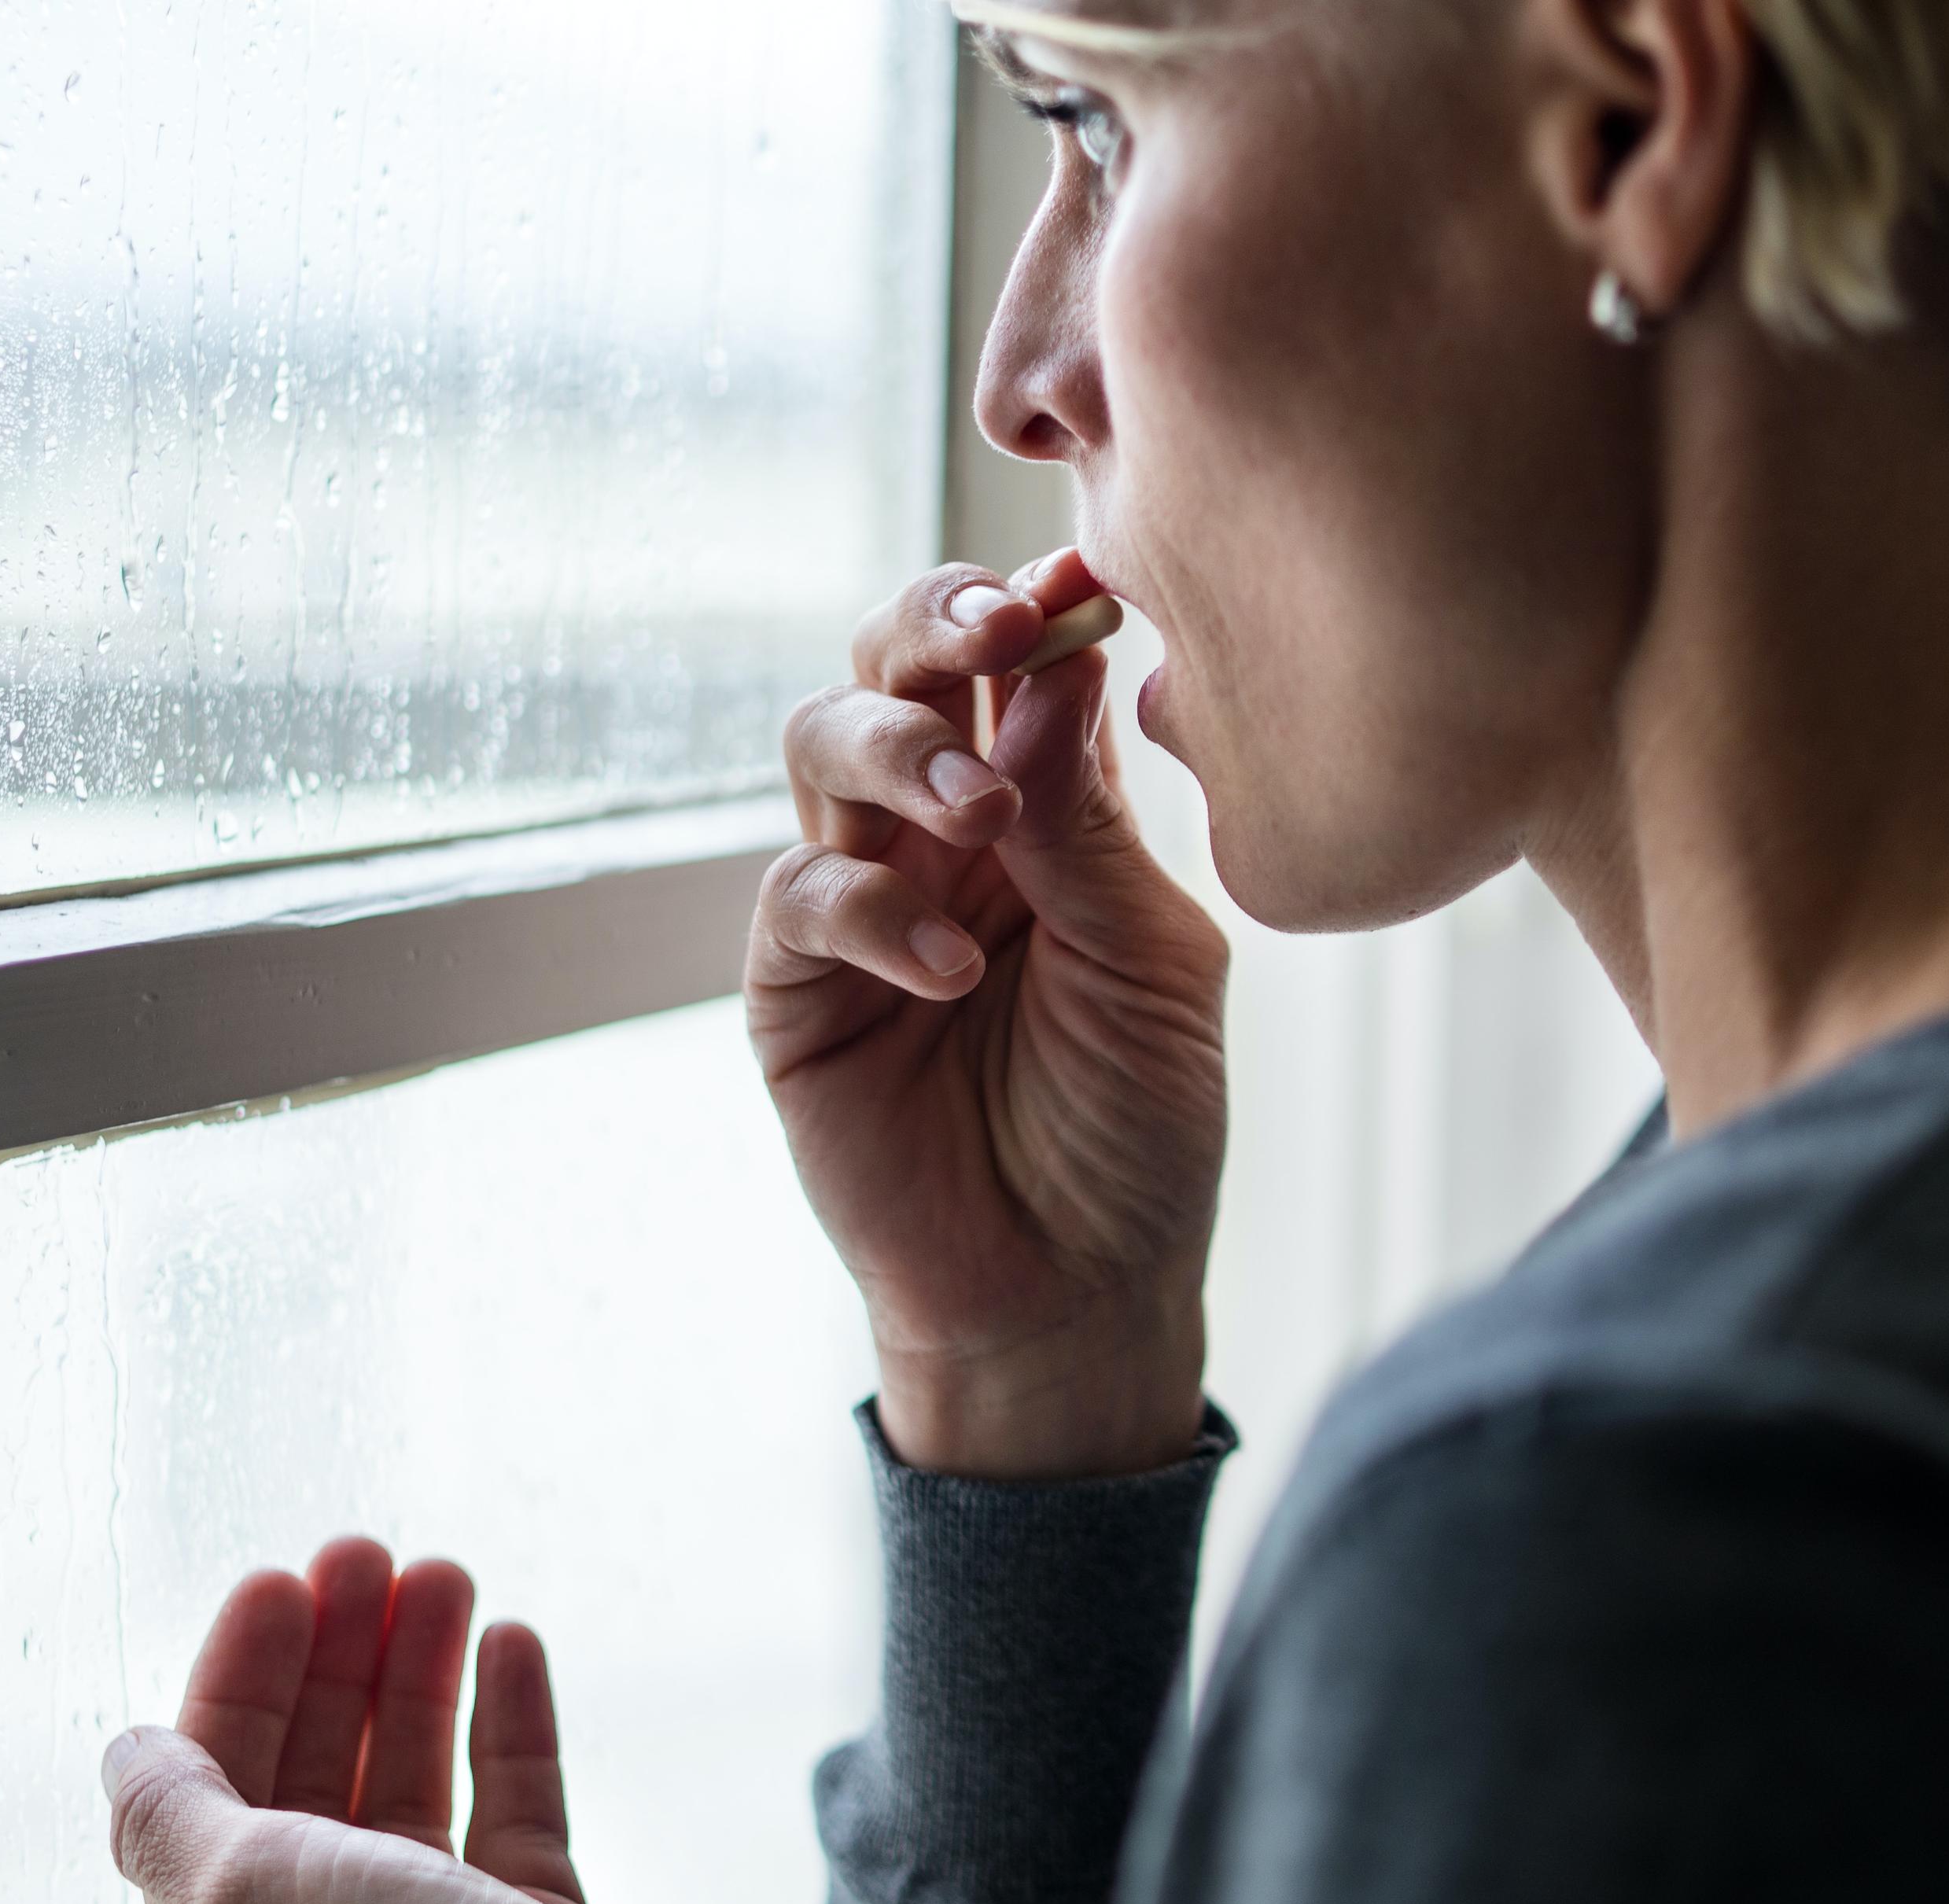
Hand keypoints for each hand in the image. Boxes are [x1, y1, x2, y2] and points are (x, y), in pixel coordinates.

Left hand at [103, 1539, 737, 1903]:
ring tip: (441, 1576)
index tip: (278, 1583)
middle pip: (312, 1780)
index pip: (209, 1795)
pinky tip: (512, 1650)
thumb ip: (173, 1818)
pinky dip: (512, 1727)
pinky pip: (516, 1818)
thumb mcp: (241, 1894)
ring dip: (420, 1673)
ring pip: (413, 1787)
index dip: (239, 1682)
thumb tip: (126, 1754)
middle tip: (361, 1555)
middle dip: (332, 1658)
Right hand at [749, 550, 1229, 1478]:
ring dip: (896, 749)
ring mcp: (861, 900)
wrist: (1076, 1290)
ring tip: (980, 812)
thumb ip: (1095, 826)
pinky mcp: (795, 991)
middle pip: (895, 662)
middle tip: (1000, 628)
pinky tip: (952, 969)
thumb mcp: (1153, 965)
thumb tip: (1057, 665)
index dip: (1036, 599)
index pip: (1017, 661)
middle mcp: (942, 830)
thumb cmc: (1136, 1126)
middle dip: (935, 620)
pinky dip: (873, 912)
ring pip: (822, 744)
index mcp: (1046, 803)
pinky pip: (799, 899)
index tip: (1086, 569)